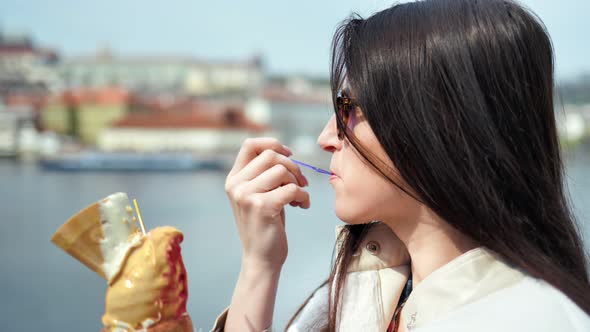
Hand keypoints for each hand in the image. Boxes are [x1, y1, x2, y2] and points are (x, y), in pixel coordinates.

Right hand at [225, 138, 309, 271]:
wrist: (261, 259)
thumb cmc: (265, 226)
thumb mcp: (259, 195)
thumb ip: (263, 174)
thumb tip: (284, 152)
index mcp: (233, 179)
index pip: (250, 145)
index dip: (273, 144)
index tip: (289, 155)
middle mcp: (236, 185)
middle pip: (270, 155)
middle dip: (292, 166)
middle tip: (301, 182)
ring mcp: (246, 195)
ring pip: (282, 170)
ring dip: (298, 182)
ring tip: (299, 197)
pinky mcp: (262, 206)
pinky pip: (291, 189)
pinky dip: (303, 197)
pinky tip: (302, 206)